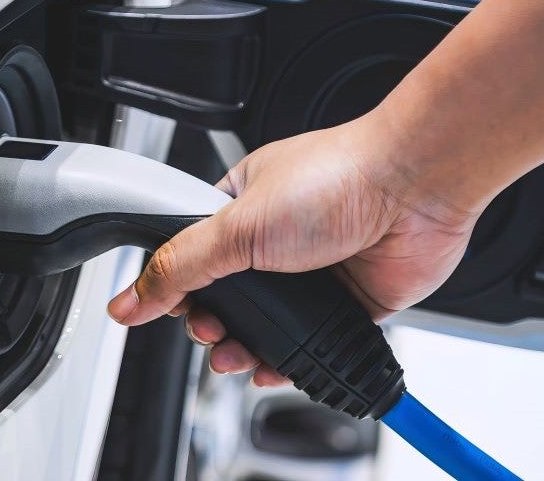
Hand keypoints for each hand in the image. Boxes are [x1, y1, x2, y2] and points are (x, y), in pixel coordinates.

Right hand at [107, 113, 481, 385]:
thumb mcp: (237, 224)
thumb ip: (180, 267)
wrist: (414, 187)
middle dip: (213, 324)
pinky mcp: (348, 301)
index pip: (194, 255)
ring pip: (268, 326)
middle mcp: (278, 238)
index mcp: (243, 205)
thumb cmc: (336, 177)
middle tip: (209, 332)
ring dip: (246, 348)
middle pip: (230, 298)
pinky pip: (311, 342)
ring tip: (235, 356)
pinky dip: (288, 361)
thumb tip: (129, 299)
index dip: (180, 288)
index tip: (172, 309)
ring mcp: (314, 271)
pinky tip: (271, 366)